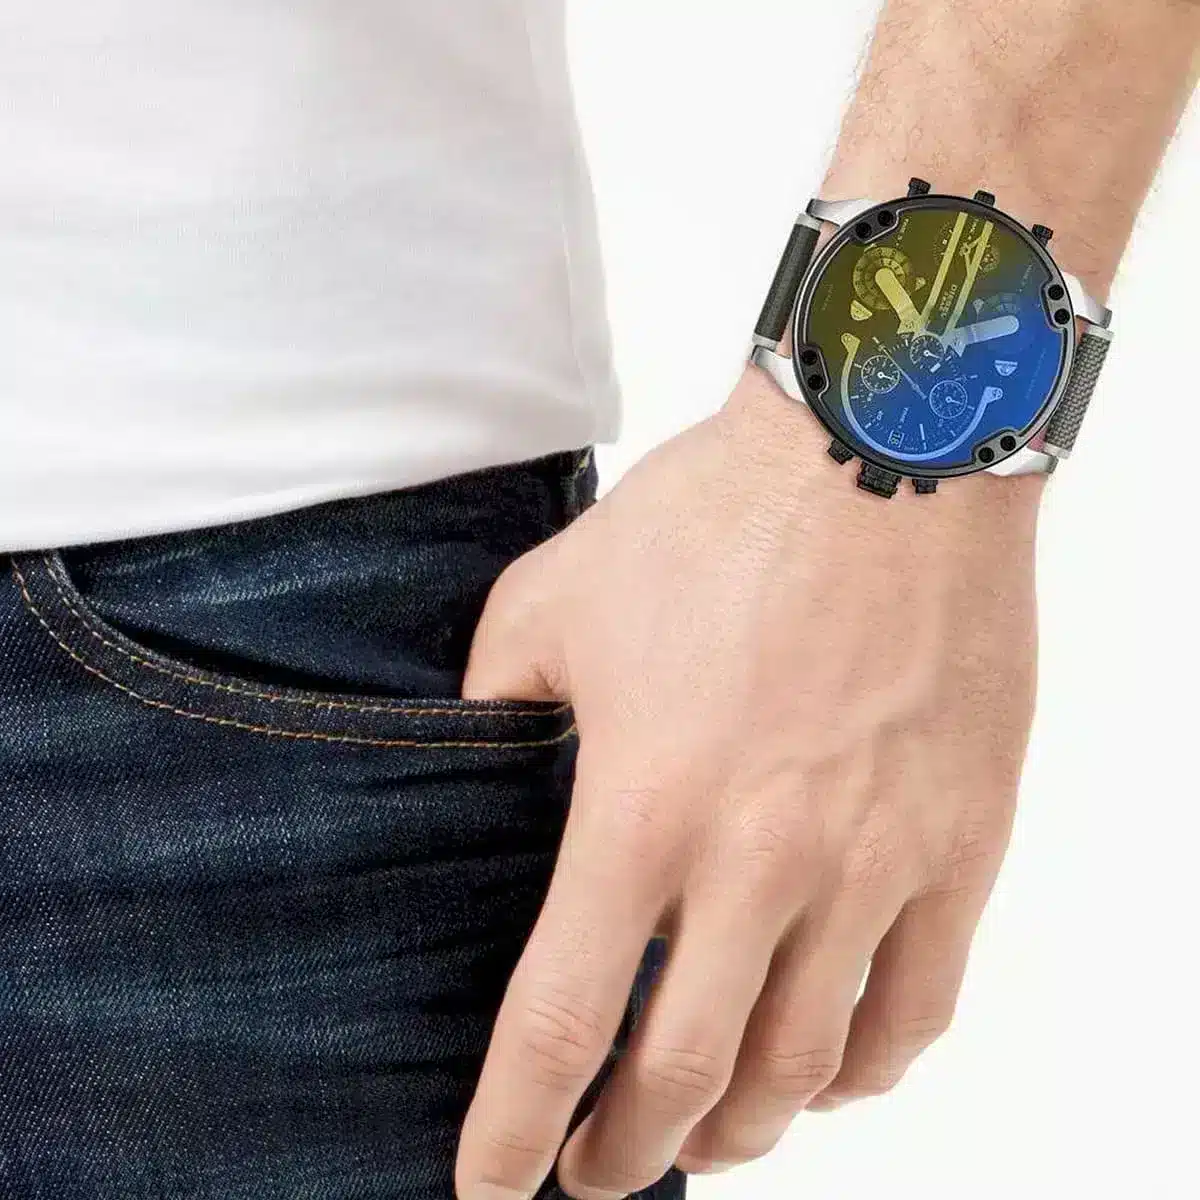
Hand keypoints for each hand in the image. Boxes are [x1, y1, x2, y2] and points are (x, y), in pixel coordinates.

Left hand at [455, 367, 1042, 1198]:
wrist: (882, 453)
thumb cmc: (715, 517)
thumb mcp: (554, 600)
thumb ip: (495, 702)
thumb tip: (473, 765)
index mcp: (643, 806)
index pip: (563, 1021)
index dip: (514, 1126)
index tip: (491, 1189)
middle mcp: (761, 861)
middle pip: (684, 1079)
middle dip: (627, 1155)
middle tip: (597, 1175)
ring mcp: (875, 862)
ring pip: (805, 1067)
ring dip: (744, 1130)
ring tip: (705, 1139)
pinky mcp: (962, 844)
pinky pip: (918, 1006)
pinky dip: (865, 1071)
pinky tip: (829, 1072)